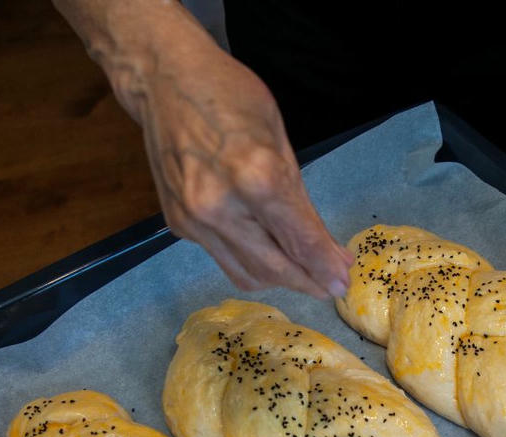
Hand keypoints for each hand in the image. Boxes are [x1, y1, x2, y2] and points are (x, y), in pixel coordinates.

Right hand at [55, 0, 351, 296]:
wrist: (162, 80)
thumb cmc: (229, 97)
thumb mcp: (278, 140)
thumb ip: (299, 199)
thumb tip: (326, 248)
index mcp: (254, 176)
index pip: (298, 240)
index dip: (325, 266)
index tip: (343, 283)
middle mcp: (219, 207)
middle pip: (273, 267)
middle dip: (307, 282)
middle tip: (330, 287)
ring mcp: (193, 220)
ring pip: (245, 274)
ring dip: (279, 280)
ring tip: (303, 274)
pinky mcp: (178, 224)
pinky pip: (222, 258)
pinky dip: (249, 261)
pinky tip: (265, 249)